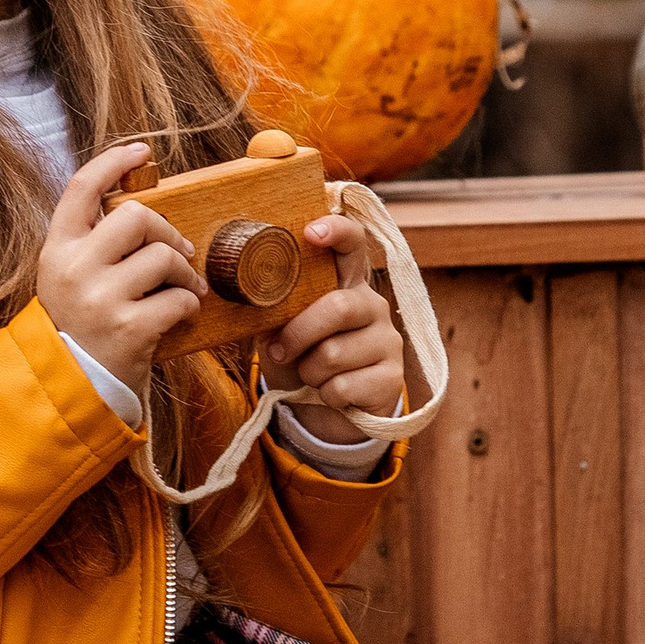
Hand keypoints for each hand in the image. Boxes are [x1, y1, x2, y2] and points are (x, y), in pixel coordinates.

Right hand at [35, 144, 204, 393]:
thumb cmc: (79, 329)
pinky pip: (179, 298)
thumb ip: (93, 245)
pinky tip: (181, 316)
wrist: (70, 389)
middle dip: (167, 231)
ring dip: (185, 273)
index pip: (81, 188)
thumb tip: (143, 209)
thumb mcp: (68, 279)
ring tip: (185, 289)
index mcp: (56, 250)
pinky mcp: (128, 328)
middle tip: (178, 253)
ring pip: (164, 255)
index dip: (113, 161)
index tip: (141, 152)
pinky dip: (190, 305)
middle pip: (136, 216)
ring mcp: (100, 298)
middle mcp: (73, 269)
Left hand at [264, 211, 404, 434]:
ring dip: (309, 371)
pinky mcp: (393, 378)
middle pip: (337, 307)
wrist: (325, 411)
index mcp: (346, 284)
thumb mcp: (281, 332)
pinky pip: (343, 386)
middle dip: (298, 334)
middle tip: (279, 351)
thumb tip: (252, 304)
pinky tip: (331, 393)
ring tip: (312, 374)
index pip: (352, 245)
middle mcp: (373, 305)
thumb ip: (274, 313)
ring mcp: (388, 341)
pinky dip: (325, 395)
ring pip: (333, 354)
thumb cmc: (302, 360)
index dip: (336, 231)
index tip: (310, 232)